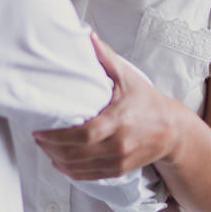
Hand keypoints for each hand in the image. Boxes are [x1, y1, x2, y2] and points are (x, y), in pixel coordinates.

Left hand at [33, 32, 182, 179]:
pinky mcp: (120, 169)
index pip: (83, 135)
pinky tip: (61, 164)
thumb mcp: (127, 77)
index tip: (39, 133)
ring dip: (59, 161)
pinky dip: (73, 172)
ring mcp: (119, 160)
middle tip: (38, 140)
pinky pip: (92, 176)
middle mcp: (118, 144)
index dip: (58, 137)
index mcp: (117, 121)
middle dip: (52, 149)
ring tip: (45, 149)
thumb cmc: (147, 101)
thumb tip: (87, 35)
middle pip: (77, 153)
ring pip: (82, 168)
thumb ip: (106, 57)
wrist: (172, 129)